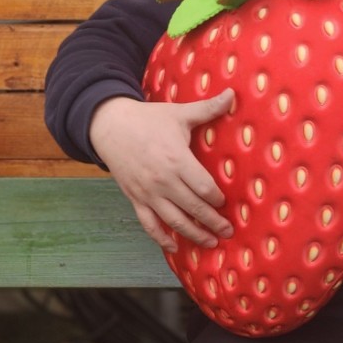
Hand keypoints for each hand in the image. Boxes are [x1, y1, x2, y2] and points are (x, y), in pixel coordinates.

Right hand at [89, 92, 234, 252]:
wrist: (110, 126)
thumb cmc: (148, 119)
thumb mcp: (179, 113)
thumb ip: (208, 109)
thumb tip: (233, 94)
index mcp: (177, 161)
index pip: (204, 188)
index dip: (218, 199)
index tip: (227, 204)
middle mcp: (163, 181)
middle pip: (193, 209)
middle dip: (213, 222)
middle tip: (228, 231)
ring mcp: (148, 193)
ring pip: (174, 221)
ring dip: (194, 235)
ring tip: (210, 243)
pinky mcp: (135, 199)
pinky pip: (149, 224)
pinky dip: (161, 238)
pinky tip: (174, 248)